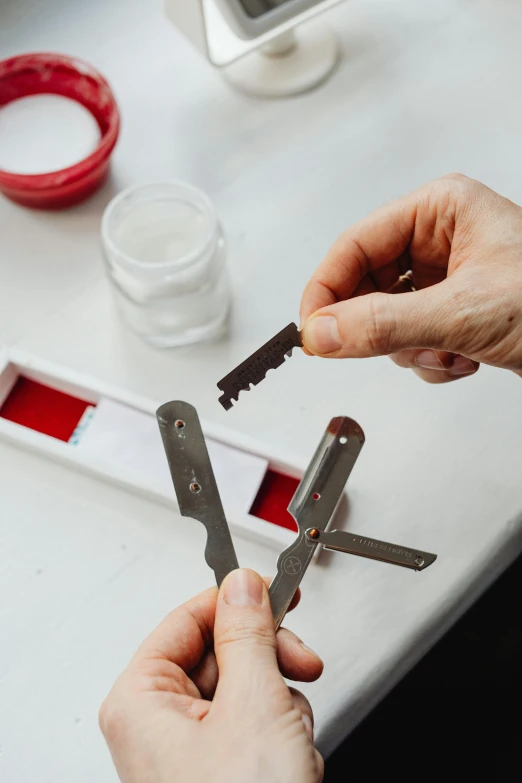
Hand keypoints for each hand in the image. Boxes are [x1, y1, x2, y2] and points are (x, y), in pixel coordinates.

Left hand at [99, 570, 323, 782]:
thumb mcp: (253, 705)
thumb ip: (249, 635)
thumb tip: (242, 587)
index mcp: (141, 699)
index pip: (187, 618)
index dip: (235, 602)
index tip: (274, 591)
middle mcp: (157, 723)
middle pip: (220, 651)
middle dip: (268, 661)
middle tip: (298, 661)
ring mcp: (189, 749)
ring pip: (245, 685)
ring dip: (280, 702)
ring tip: (290, 734)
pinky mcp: (220, 768)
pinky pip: (254, 720)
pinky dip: (282, 730)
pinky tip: (291, 756)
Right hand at [300, 173, 521, 381]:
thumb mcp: (463, 312)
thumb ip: (384, 324)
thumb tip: (322, 332)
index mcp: (439, 211)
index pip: (354, 245)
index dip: (326, 290)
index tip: (310, 330)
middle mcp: (440, 240)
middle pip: (366, 285)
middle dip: (379, 326)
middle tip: (373, 348)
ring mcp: (448, 279)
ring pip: (386, 319)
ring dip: (411, 348)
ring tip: (448, 350)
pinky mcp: (455, 313)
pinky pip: (412, 340)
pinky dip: (431, 360)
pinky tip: (465, 359)